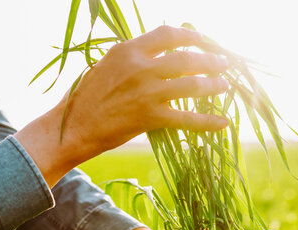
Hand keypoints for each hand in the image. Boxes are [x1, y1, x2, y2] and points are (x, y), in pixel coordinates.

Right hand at [15, 25, 229, 186]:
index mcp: (128, 50)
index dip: (193, 36)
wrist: (72, 128)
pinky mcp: (149, 118)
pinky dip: (208, 121)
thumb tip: (160, 51)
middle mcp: (140, 67)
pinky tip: (223, 123)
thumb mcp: (107, 65)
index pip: (169, 34)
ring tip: (225, 86)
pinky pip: (187, 119)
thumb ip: (133, 56)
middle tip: (224, 64)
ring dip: (213, 86)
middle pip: (187, 59)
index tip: (206, 41)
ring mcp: (146, 93)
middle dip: (211, 60)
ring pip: (192, 85)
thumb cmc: (86, 97)